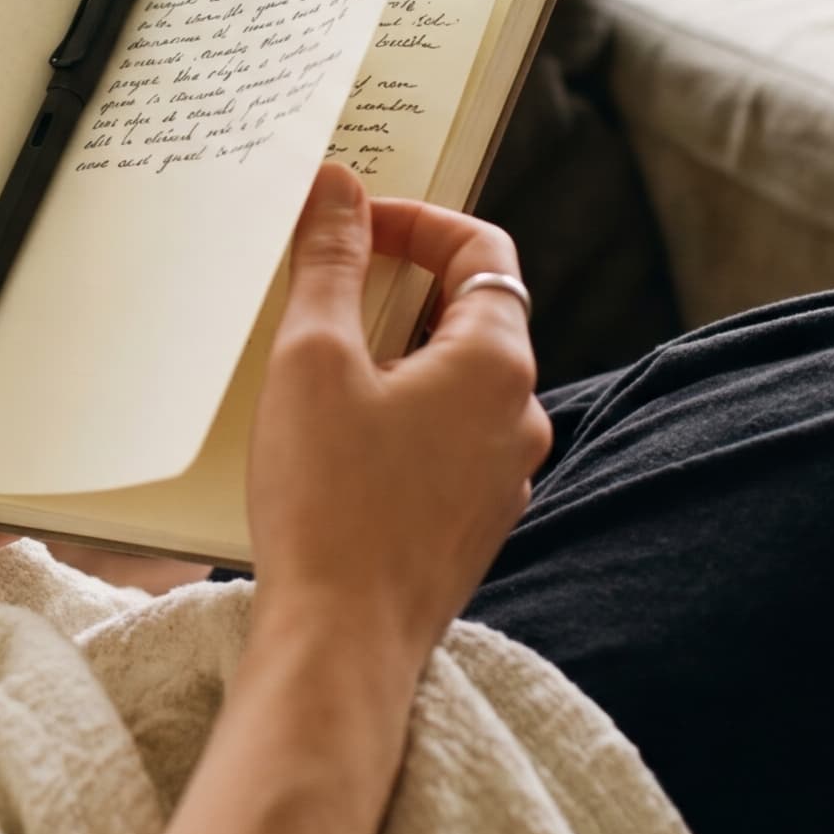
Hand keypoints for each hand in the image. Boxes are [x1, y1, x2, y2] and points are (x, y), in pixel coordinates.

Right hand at [248, 162, 550, 661]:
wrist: (341, 644)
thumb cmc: (329, 501)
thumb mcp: (314, 358)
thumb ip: (333, 262)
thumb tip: (340, 189)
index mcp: (498, 363)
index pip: (482, 250)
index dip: (415, 221)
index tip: (351, 224)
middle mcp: (519, 416)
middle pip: (471, 314)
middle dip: (398, 287)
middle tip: (326, 285)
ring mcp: (502, 477)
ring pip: (456, 382)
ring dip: (396, 355)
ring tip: (318, 366)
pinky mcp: (471, 523)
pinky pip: (443, 441)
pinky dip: (398, 416)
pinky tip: (333, 440)